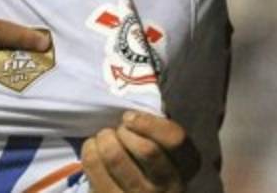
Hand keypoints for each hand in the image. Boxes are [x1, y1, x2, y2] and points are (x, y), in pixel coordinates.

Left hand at [82, 111, 200, 192]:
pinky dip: (90, 148)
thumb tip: (136, 93)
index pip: (176, 139)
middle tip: (119, 130)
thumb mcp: (161, 143)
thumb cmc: (145, 157)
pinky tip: (95, 150)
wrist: (132, 190)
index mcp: (186, 164)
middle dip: (125, 131)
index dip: (149, 123)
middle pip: (146, 149)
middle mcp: (168, 186)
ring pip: (115, 156)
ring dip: (105, 138)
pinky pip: (94, 164)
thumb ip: (155, 123)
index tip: (130, 117)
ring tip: (105, 138)